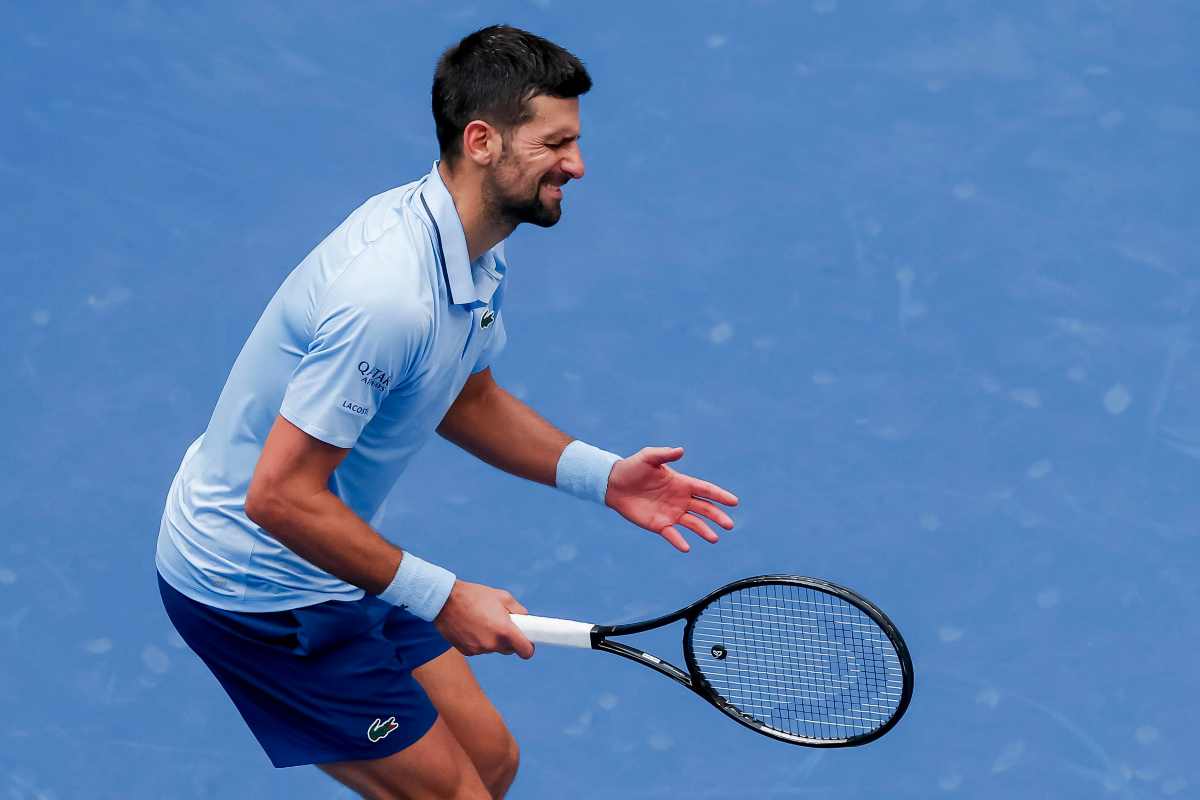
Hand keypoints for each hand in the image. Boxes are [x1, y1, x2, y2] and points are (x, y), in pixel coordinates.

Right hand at [434, 580, 534, 658]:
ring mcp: (479, 649)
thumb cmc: (475, 596)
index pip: (526, 651)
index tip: (527, 641)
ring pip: (494, 648)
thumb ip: (518, 610)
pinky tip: (472, 627)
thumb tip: (525, 619)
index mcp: (504, 631)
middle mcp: (492, 644)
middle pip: (509, 650)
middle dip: (510, 640)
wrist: (444, 601)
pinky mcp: (467, 652)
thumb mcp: (502, 597)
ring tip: (483, 621)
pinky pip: (480, 649)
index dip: (529, 647)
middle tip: (503, 624)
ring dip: (493, 639)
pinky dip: (480, 641)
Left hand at [605, 446, 738, 551]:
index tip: (734, 502)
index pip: (705, 490)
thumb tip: (680, 450)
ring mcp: (671, 513)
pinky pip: (672, 535)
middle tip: (729, 525)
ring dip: (704, 531)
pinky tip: (686, 548)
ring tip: (714, 538)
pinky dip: (679, 541)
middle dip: (717, 516)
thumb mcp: (649, 457)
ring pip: (693, 523)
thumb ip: (665, 455)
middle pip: (704, 509)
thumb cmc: (633, 468)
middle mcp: (681, 500)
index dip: (720, 495)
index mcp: (682, 483)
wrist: (614, 484)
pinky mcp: (659, 525)